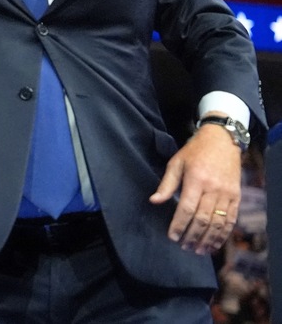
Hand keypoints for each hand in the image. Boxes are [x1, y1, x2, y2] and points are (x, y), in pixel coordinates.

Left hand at [149, 124, 242, 254]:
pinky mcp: (236, 196)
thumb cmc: (194, 151)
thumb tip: (154, 201)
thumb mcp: (176, 163)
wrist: (222, 140)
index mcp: (196, 180)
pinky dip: (223, 233)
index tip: (172, 237)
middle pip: (203, 219)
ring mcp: (227, 194)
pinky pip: (231, 219)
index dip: (179, 225)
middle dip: (192, 236)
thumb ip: (166, 184)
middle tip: (183, 246)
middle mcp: (213, 189)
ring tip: (198, 250)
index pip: (187, 209)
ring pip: (218, 223)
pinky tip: (215, 243)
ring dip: (208, 239)